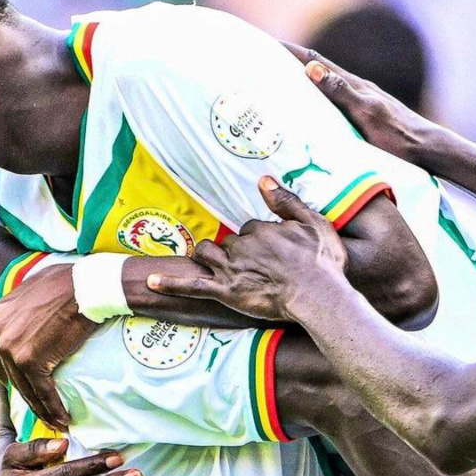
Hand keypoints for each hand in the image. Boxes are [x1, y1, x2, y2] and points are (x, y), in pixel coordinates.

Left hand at [0, 264, 97, 430]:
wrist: (85, 287)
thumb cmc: (69, 282)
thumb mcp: (34, 285)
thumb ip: (24, 302)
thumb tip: (30, 306)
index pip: (8, 350)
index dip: (22, 369)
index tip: (34, 382)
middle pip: (14, 372)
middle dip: (30, 393)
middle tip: (45, 409)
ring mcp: (11, 348)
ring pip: (26, 386)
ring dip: (41, 407)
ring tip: (55, 420)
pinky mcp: (29, 361)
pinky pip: (42, 391)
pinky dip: (53, 408)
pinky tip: (63, 419)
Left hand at [146, 178, 348, 321]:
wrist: (319, 295)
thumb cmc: (323, 263)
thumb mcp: (314, 223)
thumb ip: (287, 201)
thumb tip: (265, 180)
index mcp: (262, 230)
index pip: (250, 229)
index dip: (259, 241)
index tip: (272, 253)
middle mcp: (242, 246)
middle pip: (228, 243)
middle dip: (237, 252)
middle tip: (257, 268)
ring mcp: (230, 270)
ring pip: (206, 254)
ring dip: (208, 257)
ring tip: (218, 266)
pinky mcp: (224, 292)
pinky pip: (191, 286)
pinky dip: (170, 284)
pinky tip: (151, 282)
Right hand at [283, 42, 437, 167]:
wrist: (426, 149)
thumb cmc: (397, 137)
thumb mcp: (366, 113)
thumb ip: (341, 91)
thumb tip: (312, 68)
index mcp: (353, 85)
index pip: (316, 62)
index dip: (291, 52)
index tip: (268, 43)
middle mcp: (354, 89)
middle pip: (317, 70)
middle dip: (290, 62)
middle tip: (263, 61)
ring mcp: (358, 102)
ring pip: (323, 86)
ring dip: (300, 81)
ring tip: (277, 82)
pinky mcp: (360, 115)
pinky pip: (330, 102)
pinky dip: (313, 99)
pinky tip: (308, 108)